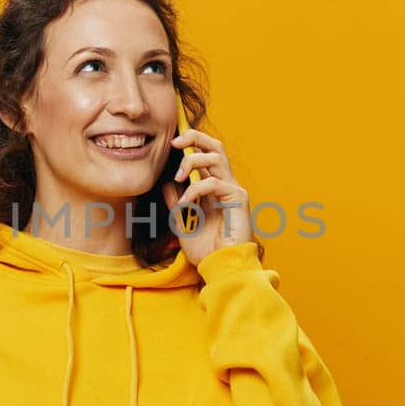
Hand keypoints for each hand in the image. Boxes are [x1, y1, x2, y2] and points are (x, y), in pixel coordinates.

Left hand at [161, 129, 252, 263]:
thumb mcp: (182, 223)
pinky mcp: (238, 199)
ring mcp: (233, 190)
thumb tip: (166, 184)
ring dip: (192, 161)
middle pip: (215, 146)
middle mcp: (225, 184)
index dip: (192, 141)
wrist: (220, 268)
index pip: (206, 153)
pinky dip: (196, 189)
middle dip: (194, 137)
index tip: (172, 143)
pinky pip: (215, 182)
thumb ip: (176, 202)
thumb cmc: (206, 250)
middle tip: (174, 143)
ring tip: (179, 177)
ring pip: (215, 157)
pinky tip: (187, 204)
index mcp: (213, 187)